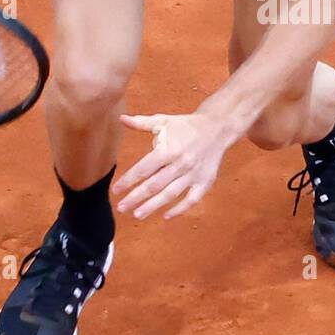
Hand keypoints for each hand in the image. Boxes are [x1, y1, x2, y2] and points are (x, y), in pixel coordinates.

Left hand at [112, 111, 235, 219]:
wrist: (218, 127)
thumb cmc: (187, 125)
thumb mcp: (163, 121)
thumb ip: (141, 122)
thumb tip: (121, 118)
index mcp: (169, 149)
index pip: (144, 168)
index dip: (128, 180)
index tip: (116, 190)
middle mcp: (181, 163)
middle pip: (155, 185)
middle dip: (136, 197)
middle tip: (121, 207)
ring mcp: (194, 174)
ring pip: (171, 194)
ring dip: (153, 206)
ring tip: (137, 215)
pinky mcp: (205, 181)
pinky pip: (192, 199)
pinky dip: (180, 209)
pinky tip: (166, 216)